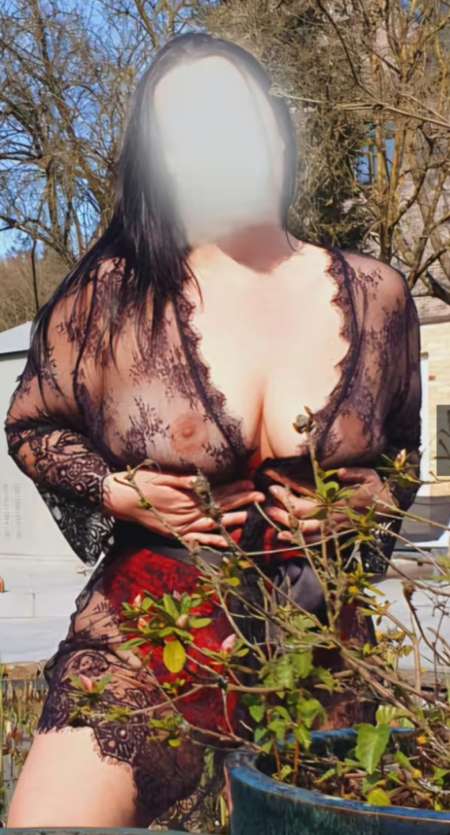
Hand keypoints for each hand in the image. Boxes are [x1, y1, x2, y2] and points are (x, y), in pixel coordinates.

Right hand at [102, 468, 264, 547]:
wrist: (120, 499)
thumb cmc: (140, 483)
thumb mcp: (161, 476)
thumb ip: (181, 480)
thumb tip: (199, 481)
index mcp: (184, 499)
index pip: (216, 493)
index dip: (235, 489)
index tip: (251, 484)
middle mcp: (185, 514)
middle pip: (218, 508)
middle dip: (240, 502)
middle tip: (260, 497)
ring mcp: (180, 526)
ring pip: (211, 524)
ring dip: (231, 521)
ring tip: (249, 517)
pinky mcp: (175, 533)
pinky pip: (197, 539)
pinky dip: (212, 540)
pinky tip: (227, 542)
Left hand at [264, 465, 396, 544]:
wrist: (387, 509)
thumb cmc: (376, 489)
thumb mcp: (368, 475)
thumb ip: (354, 473)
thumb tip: (339, 472)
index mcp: (336, 497)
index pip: (307, 492)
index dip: (289, 487)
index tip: (272, 480)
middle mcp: (331, 513)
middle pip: (300, 512)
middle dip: (282, 505)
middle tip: (267, 497)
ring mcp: (332, 526)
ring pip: (303, 528)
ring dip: (285, 523)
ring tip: (270, 516)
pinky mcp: (334, 534)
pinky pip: (312, 540)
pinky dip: (297, 539)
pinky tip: (283, 537)